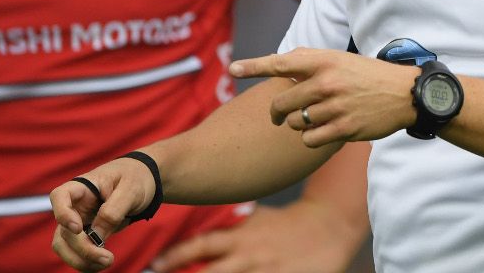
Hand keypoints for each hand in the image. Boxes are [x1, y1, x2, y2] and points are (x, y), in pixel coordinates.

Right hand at [49, 157, 157, 270]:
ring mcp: (78, 220)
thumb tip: (96, 236)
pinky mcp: (86, 234)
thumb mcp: (131, 190)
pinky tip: (101, 265)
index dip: (62, 214)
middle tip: (107, 258)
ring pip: (64, 245)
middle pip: (64, 230)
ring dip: (80, 260)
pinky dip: (86, 262)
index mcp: (84, 186)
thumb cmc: (135, 178)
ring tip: (105, 263)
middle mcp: (76, 204)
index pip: (59, 196)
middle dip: (82, 248)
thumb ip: (113, 211)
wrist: (143, 182)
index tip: (78, 228)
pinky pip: (76, 252)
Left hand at [150, 200, 360, 272]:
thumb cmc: (289, 223)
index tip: (154, 264)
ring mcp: (265, 272)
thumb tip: (209, 222)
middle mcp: (249, 256)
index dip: (176, 256)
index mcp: (241, 237)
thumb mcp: (259, 216)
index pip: (201, 246)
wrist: (329, 226)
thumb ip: (235, 223)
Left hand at [231, 47, 418, 146]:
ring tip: (316, 118)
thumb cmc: (368, 75)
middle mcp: (327, 82)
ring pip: (295, 123)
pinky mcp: (344, 129)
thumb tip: (279, 67)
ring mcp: (335, 107)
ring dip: (299, 124)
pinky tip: (325, 130)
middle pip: (282, 102)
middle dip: (277, 112)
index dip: (254, 66)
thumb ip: (311, 63)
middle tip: (279, 116)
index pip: (281, 63)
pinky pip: (309, 139)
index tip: (233, 68)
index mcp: (325, 61)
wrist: (404, 94)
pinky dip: (311, 138)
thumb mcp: (341, 60)